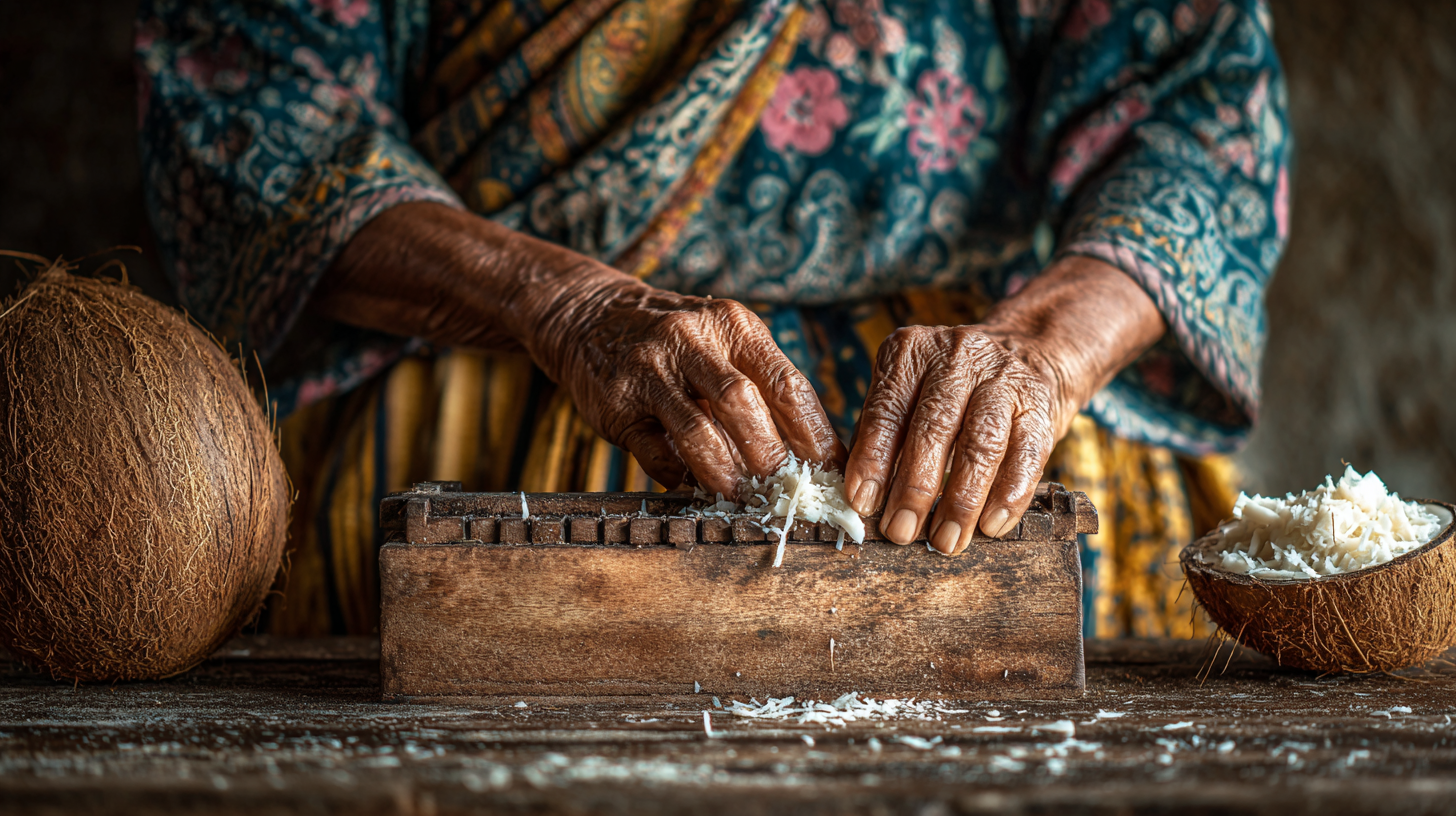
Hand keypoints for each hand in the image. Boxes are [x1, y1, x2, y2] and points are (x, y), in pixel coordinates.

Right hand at [537, 279, 845, 496]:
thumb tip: (813, 454)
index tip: (831, 471)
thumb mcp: (724, 341)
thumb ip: (763, 387)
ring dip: (725, 471)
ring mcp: (650, 370)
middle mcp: (691, 340)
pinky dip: (680, 476)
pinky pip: (655, 452)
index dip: (813, 434)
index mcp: (733, 326)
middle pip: (742, 402)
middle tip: (787, 489)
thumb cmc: (679, 342)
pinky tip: (695, 486)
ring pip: (696, 430)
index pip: (786, 383)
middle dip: (769, 454)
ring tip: (742, 496)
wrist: (593, 317)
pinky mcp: (617, 405)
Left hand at [842, 255, 1166, 553]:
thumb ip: (886, 431)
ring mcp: (1002, 378)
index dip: (872, 460)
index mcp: (910, 353)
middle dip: (914, 489)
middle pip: (932, 429)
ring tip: (946, 540)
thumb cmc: (954, 387)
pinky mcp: (1040, 404)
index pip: (886, 411)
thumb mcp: (911, 389)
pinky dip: (1008, 495)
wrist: (1031, 350)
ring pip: (979, 444)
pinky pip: (1025, 454)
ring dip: (961, 501)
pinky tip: (991, 526)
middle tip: (900, 532)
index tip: (863, 503)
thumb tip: (861, 496)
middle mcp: (955, 358)